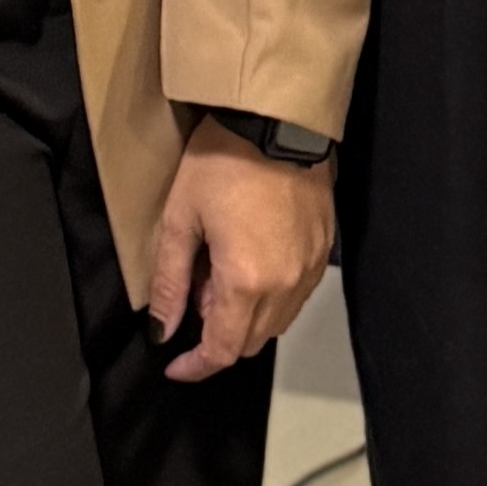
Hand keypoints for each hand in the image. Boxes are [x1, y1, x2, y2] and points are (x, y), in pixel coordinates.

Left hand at [147, 119, 335, 381]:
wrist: (276, 120)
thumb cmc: (223, 161)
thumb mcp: (181, 219)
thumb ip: (170, 282)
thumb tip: (162, 329)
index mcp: (247, 281)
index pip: (222, 350)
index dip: (196, 366)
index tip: (175, 365)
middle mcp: (286, 285)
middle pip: (250, 342)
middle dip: (216, 333)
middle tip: (194, 291)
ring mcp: (310, 269)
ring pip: (276, 322)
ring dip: (244, 316)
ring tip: (220, 269)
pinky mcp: (324, 251)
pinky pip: (296, 295)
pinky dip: (270, 294)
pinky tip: (250, 258)